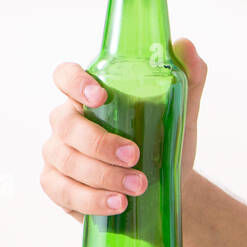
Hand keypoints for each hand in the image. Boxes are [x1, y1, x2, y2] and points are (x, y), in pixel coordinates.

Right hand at [39, 36, 207, 221]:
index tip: (99, 96)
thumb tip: (184, 43)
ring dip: (102, 175)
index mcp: (89, 96)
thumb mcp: (183, 109)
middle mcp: (67, 122)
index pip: (65, 76)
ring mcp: (58, 154)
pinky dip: (92, 200)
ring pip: (66, 161)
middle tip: (134, 155)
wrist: (170, 186)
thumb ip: (188, 76)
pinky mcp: (58, 186)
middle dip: (100, 142)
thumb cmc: (167, 141)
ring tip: (138, 185)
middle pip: (67, 125)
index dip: (74, 83)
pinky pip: (63, 192)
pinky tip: (117, 204)